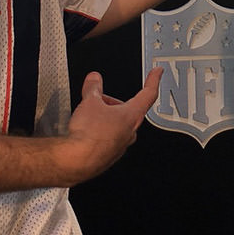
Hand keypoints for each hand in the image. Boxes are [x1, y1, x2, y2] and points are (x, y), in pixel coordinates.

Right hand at [61, 68, 161, 183]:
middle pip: (128, 110)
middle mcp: (130, 132)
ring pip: (117, 125)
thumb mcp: (90, 102)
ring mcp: (120, 146)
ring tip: (88, 116)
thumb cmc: (88, 136)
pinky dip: (99, 132)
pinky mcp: (109, 156)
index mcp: (132, 115)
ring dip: (106, 117)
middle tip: (98, 98)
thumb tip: (94, 79)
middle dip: (113, 102)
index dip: (153, 80)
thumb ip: (93, 88)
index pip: (148, 94)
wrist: (76, 162)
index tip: (157, 72)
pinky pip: (108, 138)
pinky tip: (86, 131)